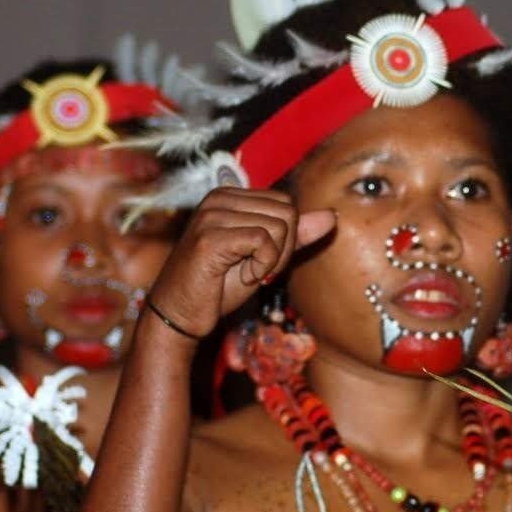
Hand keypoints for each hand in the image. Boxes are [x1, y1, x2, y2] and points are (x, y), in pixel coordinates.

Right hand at [145, 188, 336, 339]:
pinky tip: (242, 277)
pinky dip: (263, 266)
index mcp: (230, 196)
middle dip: (284, 249)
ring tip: (246, 272)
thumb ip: (295, 236)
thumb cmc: (219, 287)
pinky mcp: (210, 237)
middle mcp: (219, 198)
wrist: (180, 315)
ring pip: (279, 226)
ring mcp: (212, 215)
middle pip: (287, 212)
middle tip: (257, 269)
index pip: (286, 203)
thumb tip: (330, 216)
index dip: (287, 238)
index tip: (263, 261)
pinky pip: (264, 241)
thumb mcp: (265, 257)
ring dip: (272, 260)